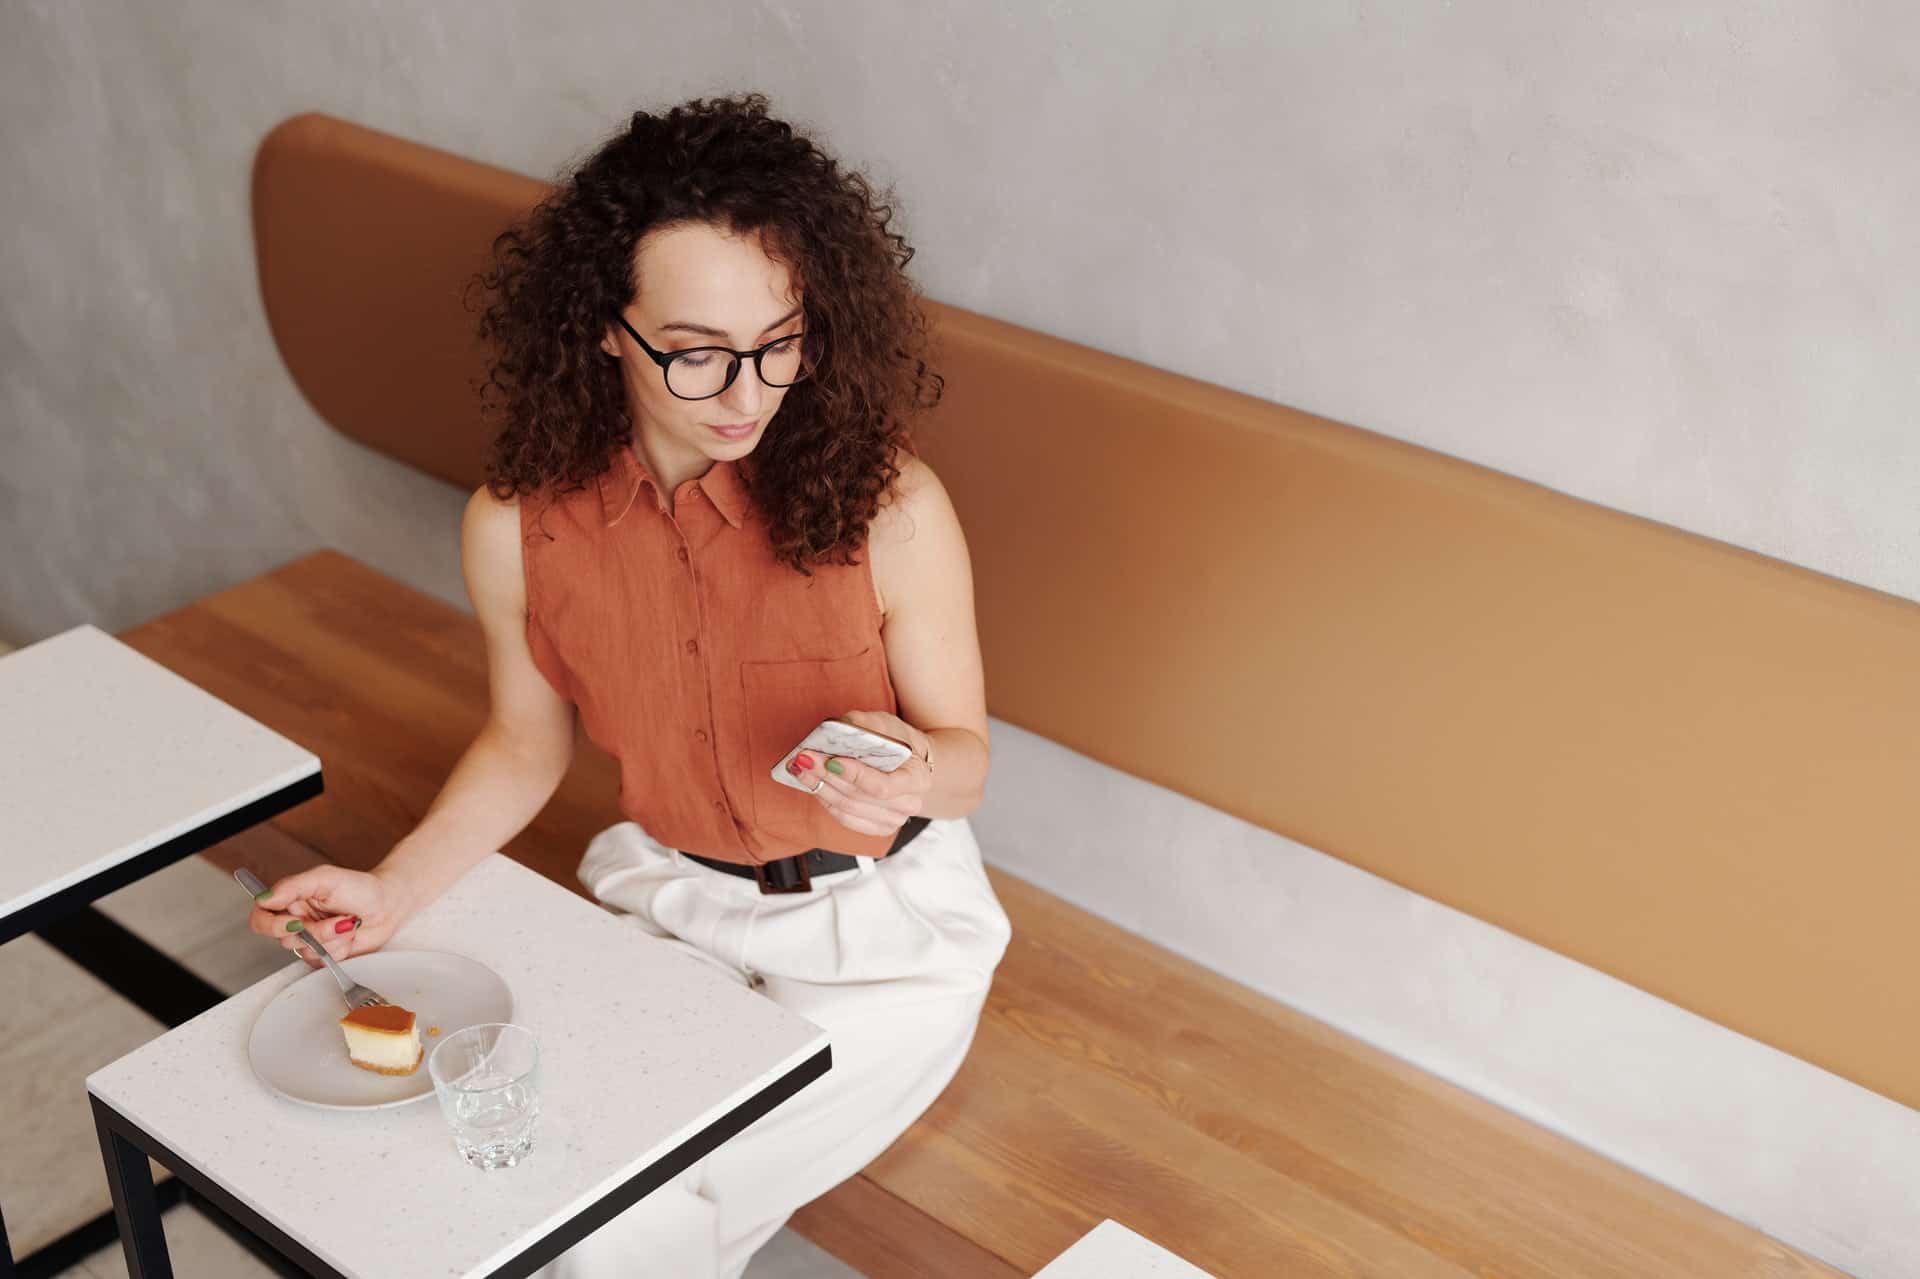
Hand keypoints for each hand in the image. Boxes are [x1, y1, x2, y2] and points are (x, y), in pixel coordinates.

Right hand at [247, 864, 410, 967]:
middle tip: (338, 918)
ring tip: (348, 923)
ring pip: (305, 952)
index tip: (294, 923)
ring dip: (331, 939)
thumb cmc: (360, 888)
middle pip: (284, 939)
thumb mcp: (326, 878)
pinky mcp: (324, 955)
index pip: (261, 918)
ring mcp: (310, 940)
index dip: (271, 925)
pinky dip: (339, 949)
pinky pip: (321, 961)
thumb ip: (293, 886)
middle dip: (316, 931)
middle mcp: (296, 921)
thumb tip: (265, 898)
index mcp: (290, 900)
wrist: (389, 906)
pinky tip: (350, 936)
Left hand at [790, 710, 932, 836]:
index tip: (831, 761)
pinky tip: (812, 784)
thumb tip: (843, 725)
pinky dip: (825, 800)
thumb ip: (867, 724)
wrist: (908, 762)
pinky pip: (844, 818)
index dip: (855, 775)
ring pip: (847, 809)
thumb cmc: (897, 742)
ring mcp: (892, 820)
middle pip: (859, 797)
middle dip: (827, 777)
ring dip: (819, 788)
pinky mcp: (876, 827)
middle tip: (804, 758)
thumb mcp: (887, 724)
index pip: (882, 786)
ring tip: (800, 768)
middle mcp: (909, 804)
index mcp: (917, 779)